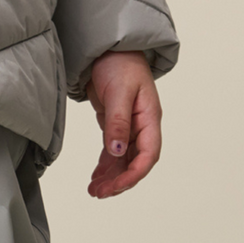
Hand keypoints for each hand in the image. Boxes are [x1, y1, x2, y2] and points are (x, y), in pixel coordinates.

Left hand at [85, 51, 162, 198]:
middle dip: (119, 181)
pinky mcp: (116, 127)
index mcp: (149, 119)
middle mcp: (142, 127)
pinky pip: (113, 154)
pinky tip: (95, 178)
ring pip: (123, 162)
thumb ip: (117, 122)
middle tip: (99, 193)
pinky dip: (105, 168)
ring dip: (110, 178)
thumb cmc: (120, 63)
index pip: (148, 155)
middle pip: (135, 163)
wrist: (109, 49)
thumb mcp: (119, 92)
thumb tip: (117, 151)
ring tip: (94, 190)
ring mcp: (130, 128)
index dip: (134, 174)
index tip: (116, 187)